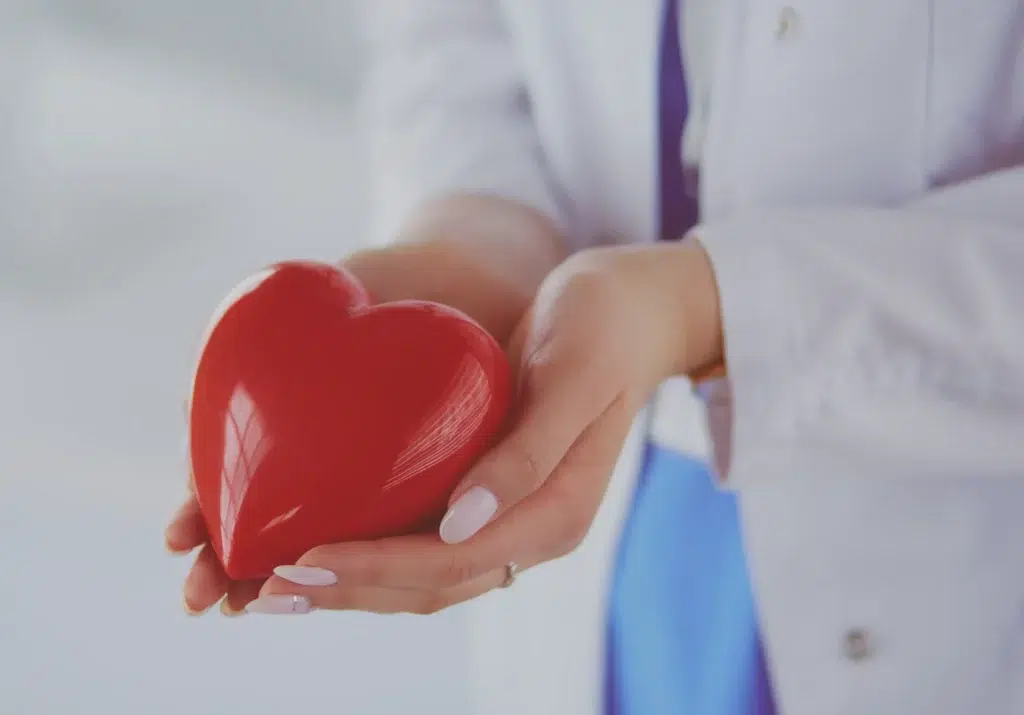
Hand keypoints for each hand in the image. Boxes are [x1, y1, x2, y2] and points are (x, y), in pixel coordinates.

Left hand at [165, 196, 565, 615]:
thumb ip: (527, 456)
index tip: (303, 558)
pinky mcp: (486, 492)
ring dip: (351, 584)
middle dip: (348, 590)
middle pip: (429, 585)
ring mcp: (507, 515)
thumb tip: (460, 525)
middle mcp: (528, 529)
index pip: (454, 562)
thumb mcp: (572, 380)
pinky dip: (372, 549)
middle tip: (264, 589)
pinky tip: (321, 539)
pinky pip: (424, 538)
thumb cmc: (602, 331)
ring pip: (422, 574)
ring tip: (272, 585)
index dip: (376, 567)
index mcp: (554, 514)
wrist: (628, 311)